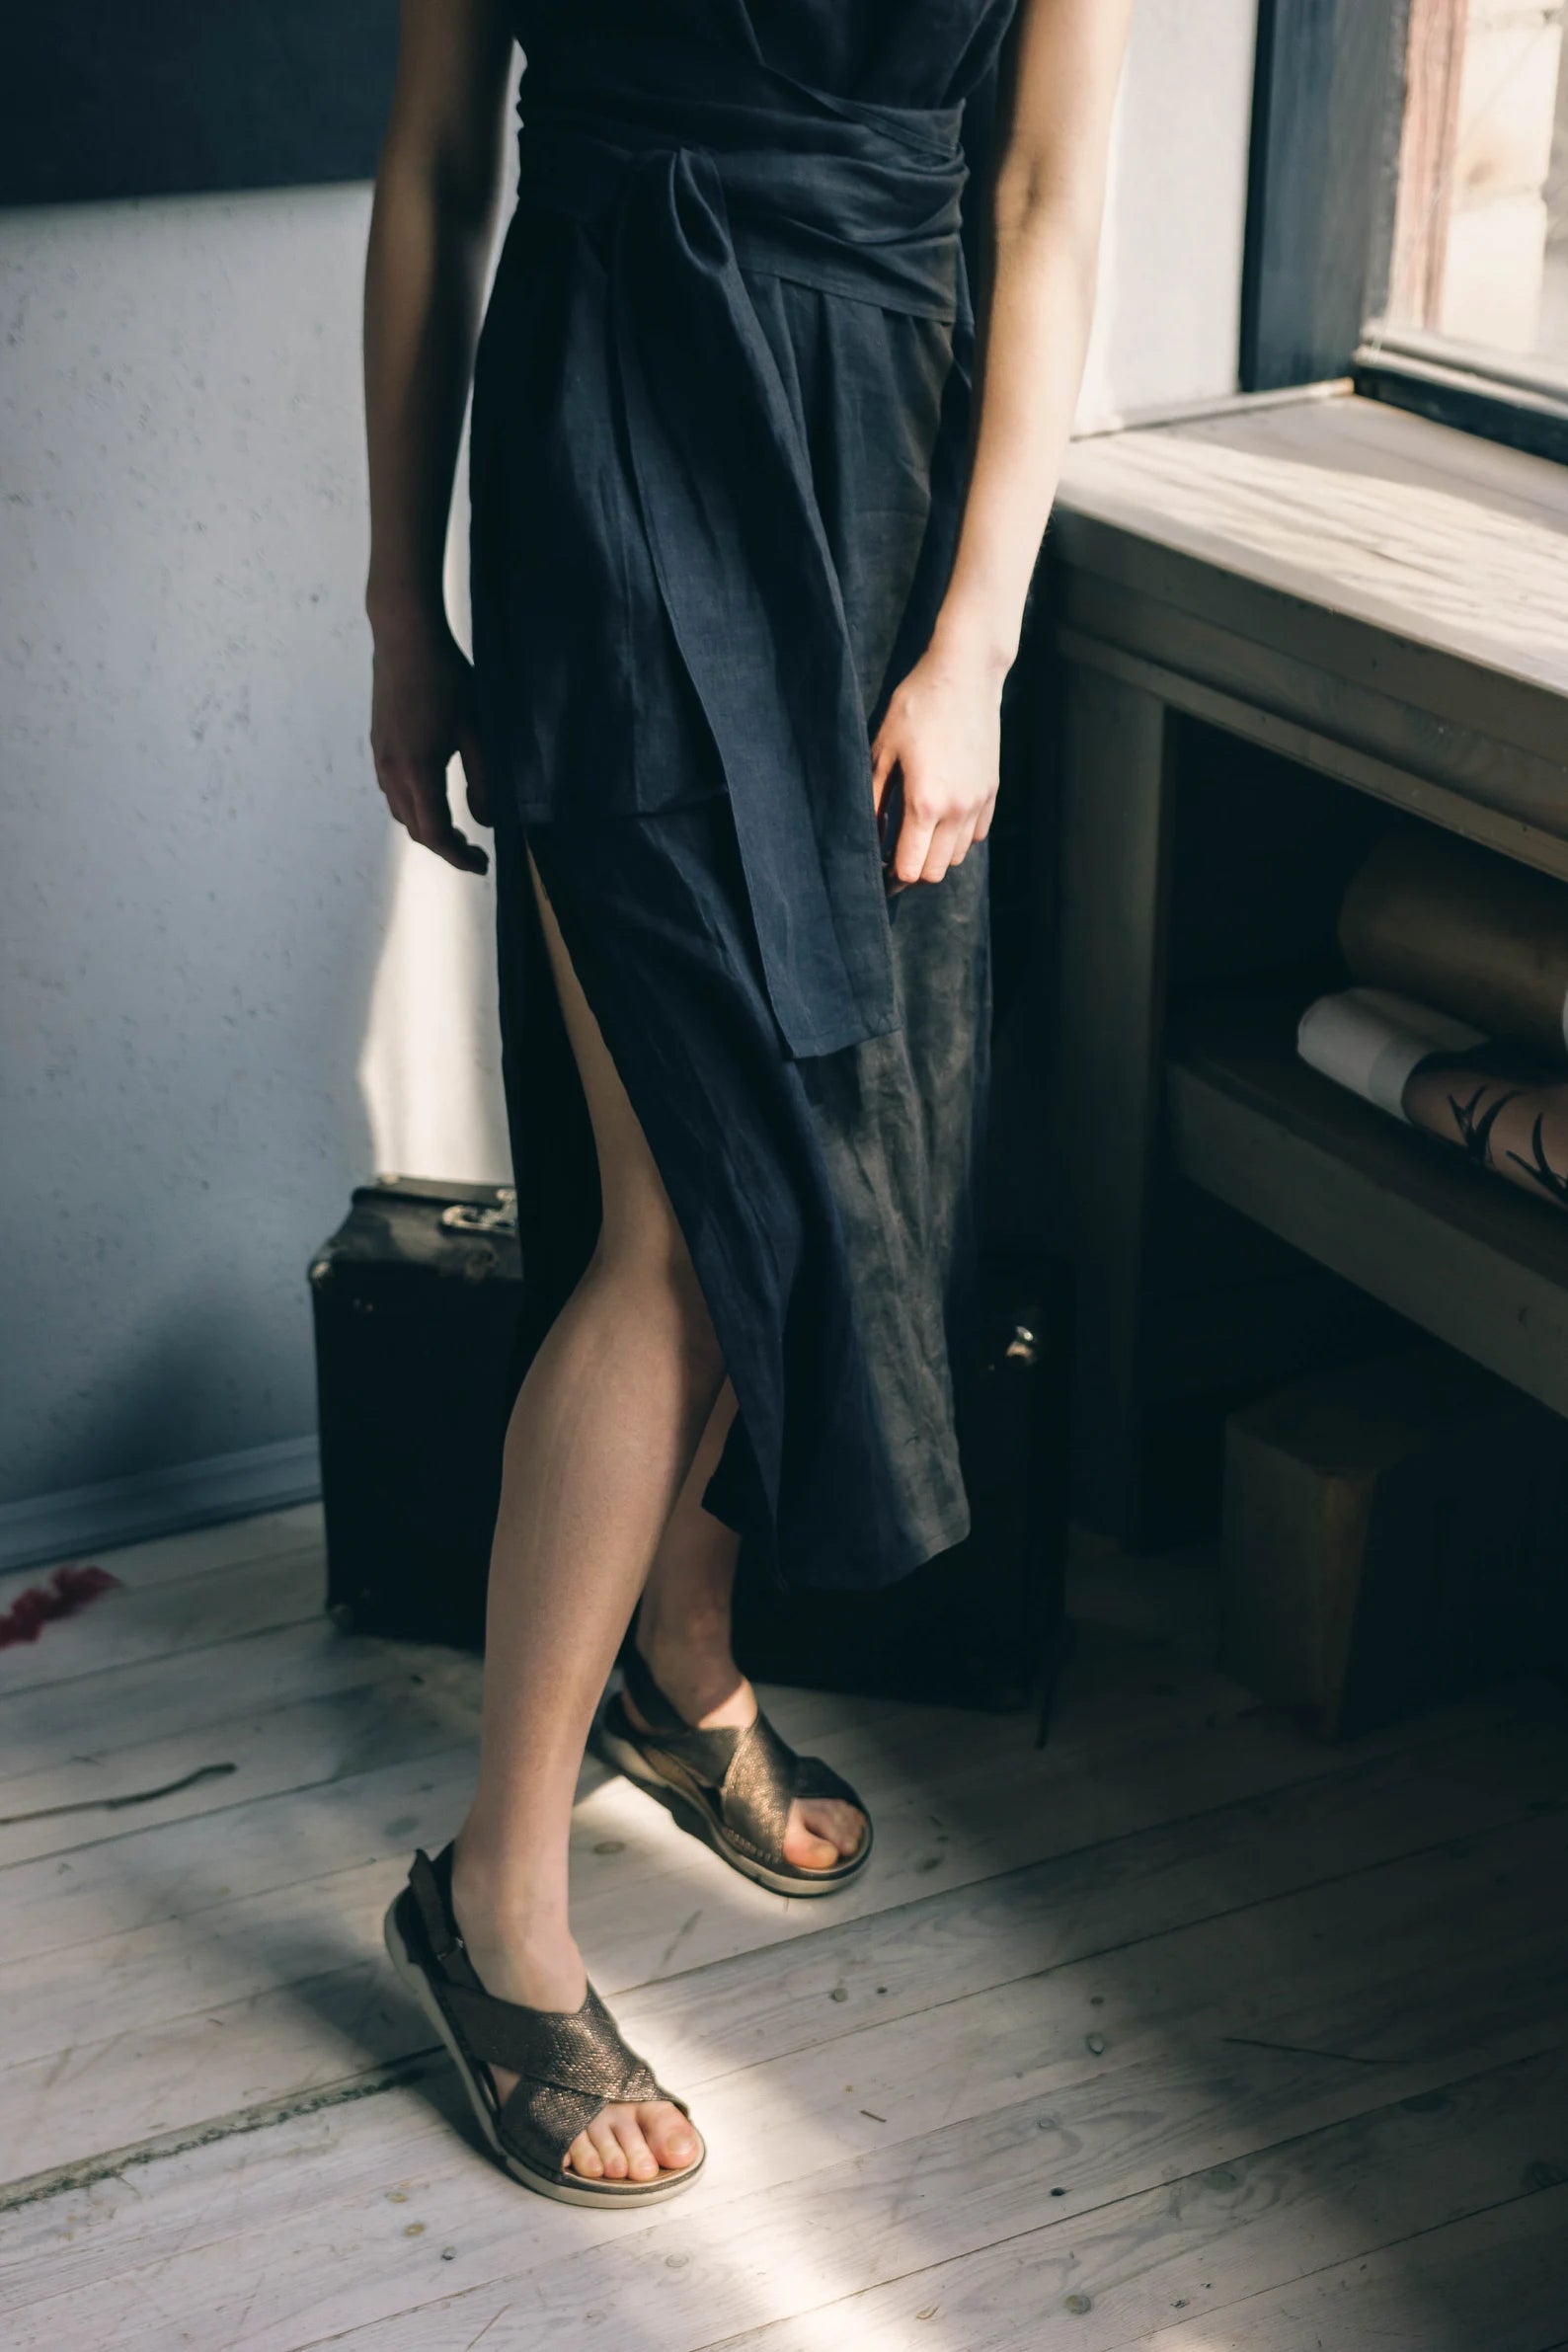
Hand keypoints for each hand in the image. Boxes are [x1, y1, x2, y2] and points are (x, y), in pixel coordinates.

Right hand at [368, 611, 491, 873]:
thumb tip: (488, 821)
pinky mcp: (379, 744)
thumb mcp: (478, 731)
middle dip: (445, 847)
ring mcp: (380, 757)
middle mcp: (392, 770)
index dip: (458, 857)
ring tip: (458, 829)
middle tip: (476, 852)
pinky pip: (393, 791)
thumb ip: (484, 781)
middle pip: (415, 829)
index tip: (482, 864)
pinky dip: (415, 806)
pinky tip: (436, 797)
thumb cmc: (447, 678)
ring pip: (402, 812)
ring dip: (428, 828)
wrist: (405, 636)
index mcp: (417, 770)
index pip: (434, 834)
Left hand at [870, 638, 1003, 892]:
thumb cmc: (916, 707)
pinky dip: (956, 838)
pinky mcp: (991, 790)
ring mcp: (979, 801)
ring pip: (956, 856)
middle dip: (912, 872)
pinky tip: (939, 819)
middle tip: (891, 858)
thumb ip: (874, 800)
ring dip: (934, 856)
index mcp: (926, 803)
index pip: (911, 868)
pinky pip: (975, 834)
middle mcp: (957, 809)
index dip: (891, 876)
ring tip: (915, 837)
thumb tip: (869, 836)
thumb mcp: (882, 751)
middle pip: (935, 872)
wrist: (965, 675)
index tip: (877, 870)